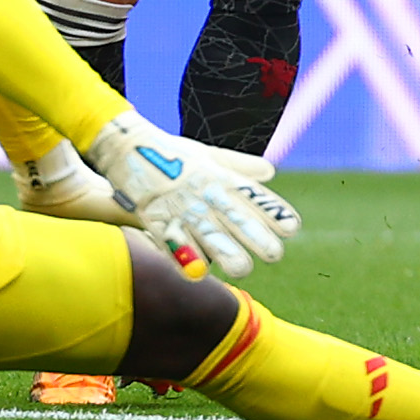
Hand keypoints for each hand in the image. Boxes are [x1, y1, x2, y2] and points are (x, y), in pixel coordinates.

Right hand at [84, 111, 299, 280]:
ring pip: (205, 231)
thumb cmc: (172, 153)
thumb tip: (269, 172)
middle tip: (275, 254)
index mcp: (218, 176)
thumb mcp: (207, 155)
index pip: (249, 195)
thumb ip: (238, 167)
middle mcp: (203, 192)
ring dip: (224, 251)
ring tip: (243, 269)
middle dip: (254, 235)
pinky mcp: (154, 217)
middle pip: (231, 215)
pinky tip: (198, 273)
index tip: (292, 227)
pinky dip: (184, 256)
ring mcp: (179, 206)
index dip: (271, 211)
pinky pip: (171, 240)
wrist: (127, 147)